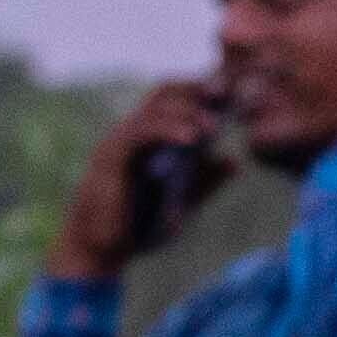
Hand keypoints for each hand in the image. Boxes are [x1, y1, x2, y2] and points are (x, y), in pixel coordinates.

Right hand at [68, 77, 228, 278]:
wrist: (100, 249)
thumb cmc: (137, 225)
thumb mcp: (182, 202)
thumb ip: (206, 181)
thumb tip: (235, 161)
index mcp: (153, 137)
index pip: (178, 98)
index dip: (204, 90)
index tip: (234, 92)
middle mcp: (136, 131)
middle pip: (166, 91)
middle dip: (198, 87)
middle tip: (227, 93)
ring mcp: (123, 140)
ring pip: (155, 108)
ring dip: (187, 111)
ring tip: (213, 126)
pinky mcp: (113, 155)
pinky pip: (141, 133)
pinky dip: (167, 130)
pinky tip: (191, 139)